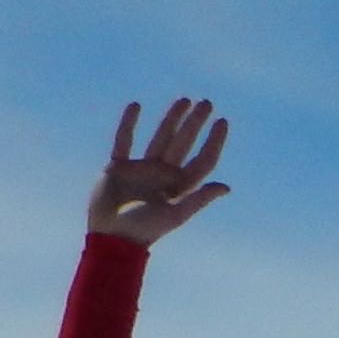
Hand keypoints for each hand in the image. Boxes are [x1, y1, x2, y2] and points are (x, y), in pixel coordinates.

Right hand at [87, 98, 231, 247]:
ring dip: (172, 119)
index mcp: (180, 187)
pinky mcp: (119, 167)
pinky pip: (124, 140)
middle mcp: (164, 175)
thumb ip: (199, 198)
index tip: (222, 121)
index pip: (203, 160)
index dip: (214, 142)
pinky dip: (128, 124)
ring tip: (184, 100)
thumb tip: (226, 187)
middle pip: (184, 143)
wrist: (112, 237)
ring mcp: (142, 169)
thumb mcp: (176, 213)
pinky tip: (135, 106)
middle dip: (195, 123)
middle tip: (206, 103)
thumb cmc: (146, 229)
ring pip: (160, 138)